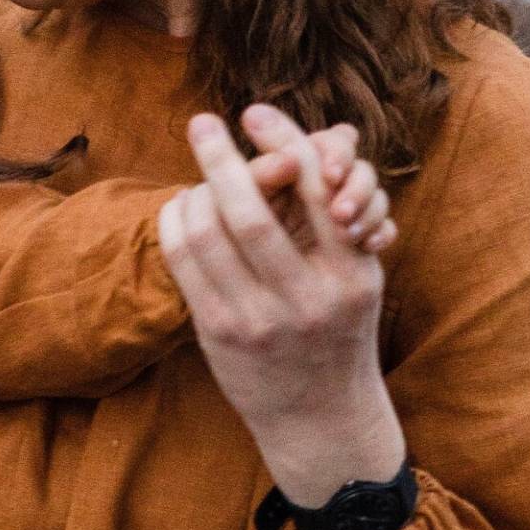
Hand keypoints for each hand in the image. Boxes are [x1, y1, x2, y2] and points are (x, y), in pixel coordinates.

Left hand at [158, 105, 405, 518]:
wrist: (322, 418)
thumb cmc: (337, 331)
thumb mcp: (355, 276)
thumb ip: (333, 219)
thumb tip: (292, 147)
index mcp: (352, 270)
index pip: (316, 187)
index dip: (283, 141)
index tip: (254, 112)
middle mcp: (307, 295)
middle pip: (249, 208)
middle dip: (220, 157)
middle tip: (201, 122)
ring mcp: (260, 318)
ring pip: (209, 233)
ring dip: (193, 193)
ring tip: (191, 180)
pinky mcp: (221, 334)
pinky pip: (184, 263)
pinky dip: (175, 226)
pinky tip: (177, 212)